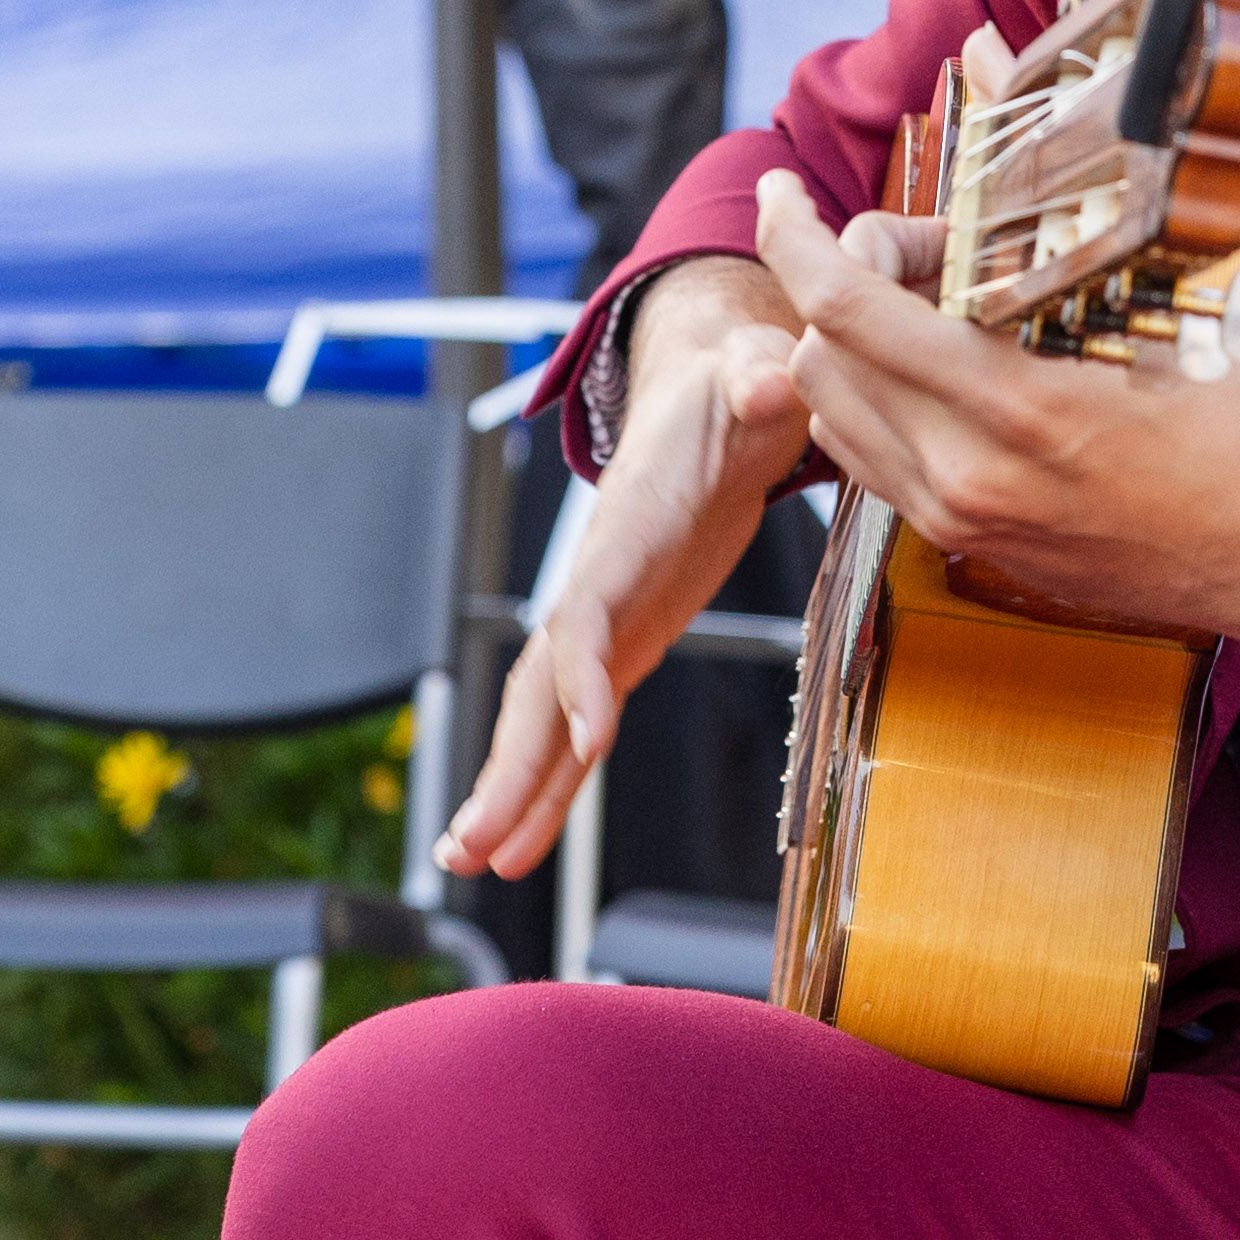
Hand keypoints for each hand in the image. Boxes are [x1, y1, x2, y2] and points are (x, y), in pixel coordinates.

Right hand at [430, 251, 816, 883]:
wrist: (717, 394)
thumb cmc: (737, 388)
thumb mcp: (755, 379)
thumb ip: (759, 381)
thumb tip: (772, 377)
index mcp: (626, 532)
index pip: (589, 610)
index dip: (581, 671)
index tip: (588, 738)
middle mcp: (599, 586)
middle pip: (538, 686)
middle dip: (508, 764)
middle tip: (472, 843)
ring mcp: (605, 623)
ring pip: (542, 720)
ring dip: (511, 792)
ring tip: (467, 862)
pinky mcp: (627, 646)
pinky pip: (577, 731)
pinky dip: (550, 787)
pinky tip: (521, 848)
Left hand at [764, 164, 1239, 661]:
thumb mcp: (1157, 285)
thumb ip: (1047, 165)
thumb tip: (986, 51)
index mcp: (1019, 404)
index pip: (850, 309)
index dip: (795, 238)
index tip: (783, 195)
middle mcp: (971, 475)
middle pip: (821, 357)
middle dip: (841, 286)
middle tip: (916, 248)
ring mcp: (963, 523)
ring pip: (833, 414)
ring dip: (852, 347)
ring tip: (931, 305)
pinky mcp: (968, 550)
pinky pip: (871, 461)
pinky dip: (878, 401)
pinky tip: (938, 365)